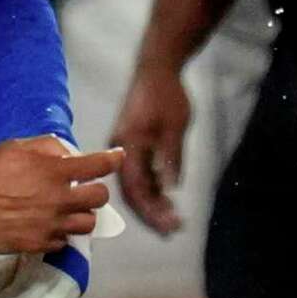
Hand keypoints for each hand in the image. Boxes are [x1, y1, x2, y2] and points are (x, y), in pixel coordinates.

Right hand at [0, 137, 124, 297]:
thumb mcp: (13, 147)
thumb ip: (44, 147)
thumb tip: (66, 152)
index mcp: (55, 172)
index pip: (97, 166)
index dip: (112, 160)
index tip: (118, 157)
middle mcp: (61, 200)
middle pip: (100, 199)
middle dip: (96, 192)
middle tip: (84, 190)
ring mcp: (52, 225)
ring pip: (87, 224)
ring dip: (82, 215)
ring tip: (68, 212)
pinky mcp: (41, 244)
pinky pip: (63, 241)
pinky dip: (59, 233)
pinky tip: (46, 226)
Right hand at [109, 63, 190, 235]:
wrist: (156, 69)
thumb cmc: (166, 95)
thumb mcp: (175, 127)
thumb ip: (171, 158)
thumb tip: (170, 188)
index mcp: (128, 145)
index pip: (135, 187)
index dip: (151, 210)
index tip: (168, 226)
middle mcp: (121, 150)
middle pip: (132, 189)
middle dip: (151, 212)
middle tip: (173, 228)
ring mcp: (126, 148)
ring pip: (135, 182)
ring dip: (153, 201)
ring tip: (174, 217)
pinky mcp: (133, 144)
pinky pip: (138, 172)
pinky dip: (152, 187)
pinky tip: (166, 197)